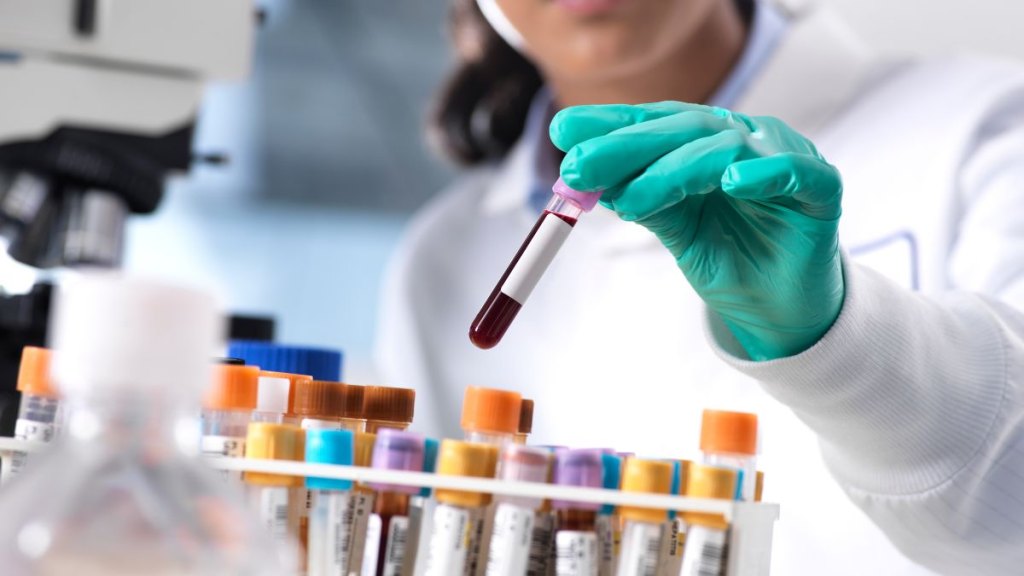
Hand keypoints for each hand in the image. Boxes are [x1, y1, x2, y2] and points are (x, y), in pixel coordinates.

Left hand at [550, 102, 843, 359]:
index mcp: (706, 144)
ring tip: (631, 199)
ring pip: (726, 148)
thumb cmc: (729, 260)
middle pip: (683, 128)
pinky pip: (794, 171)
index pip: (655, 123)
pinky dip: (763, 172)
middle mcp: (743, 141)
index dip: (610, 124)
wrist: (780, 311)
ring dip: (674, 170)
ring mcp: (783, 159)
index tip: (561, 131)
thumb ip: (642, 199)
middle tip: (579, 165)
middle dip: (626, 146)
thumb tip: (585, 179)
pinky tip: (730, 181)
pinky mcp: (820, 188)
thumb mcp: (674, 228)